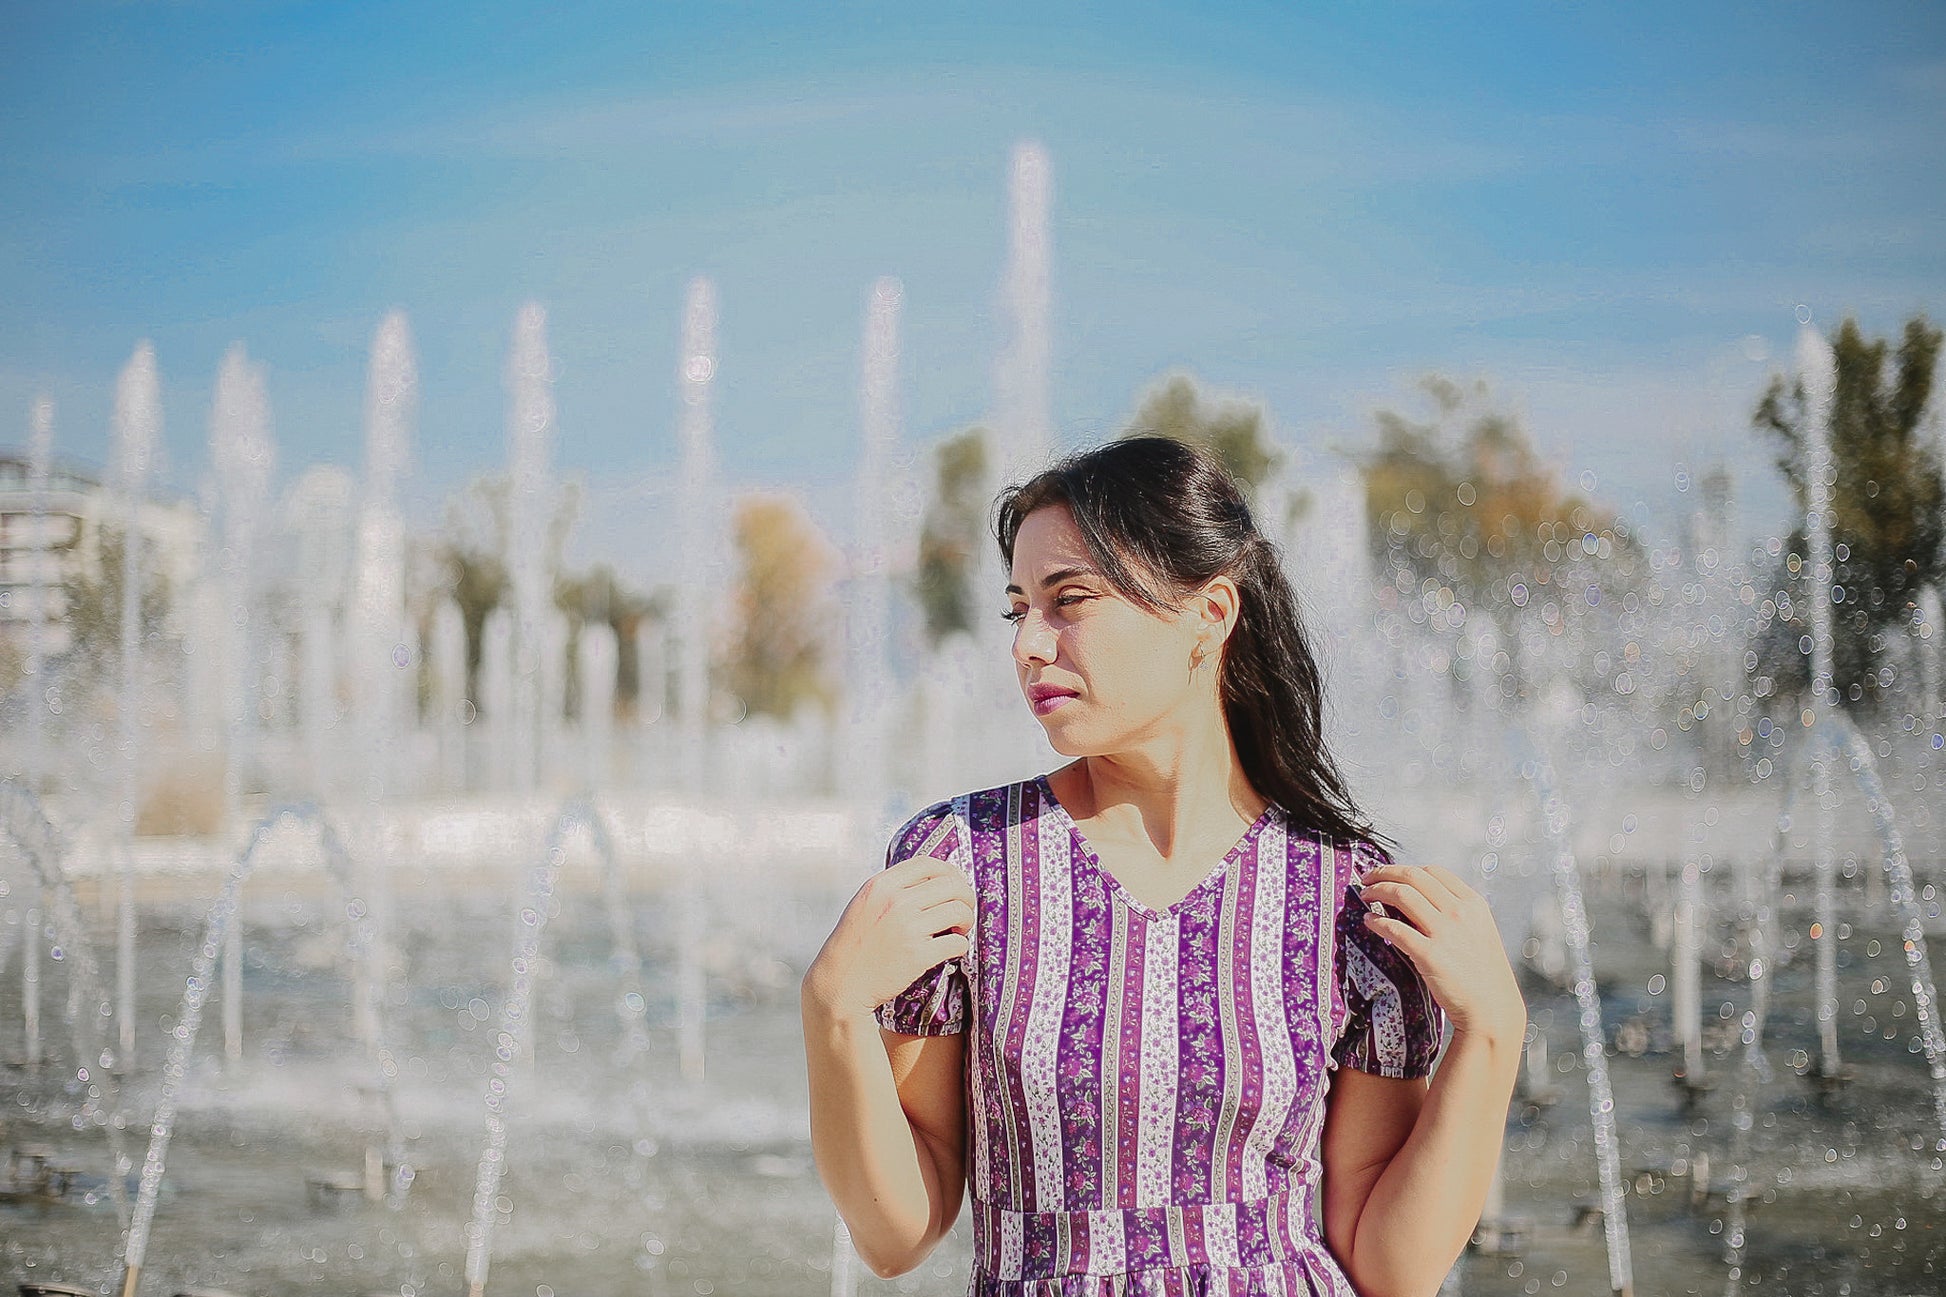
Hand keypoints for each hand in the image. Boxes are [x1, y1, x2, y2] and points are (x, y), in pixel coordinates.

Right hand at [802, 855, 974, 1021]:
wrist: (840, 983)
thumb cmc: (854, 946)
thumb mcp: (865, 904)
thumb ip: (893, 889)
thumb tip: (931, 880)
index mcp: (882, 885)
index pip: (928, 864)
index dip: (950, 872)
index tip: (956, 883)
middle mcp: (896, 901)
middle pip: (951, 885)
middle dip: (965, 898)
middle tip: (962, 911)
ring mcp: (908, 928)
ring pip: (959, 911)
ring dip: (966, 921)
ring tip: (958, 930)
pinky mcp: (918, 955)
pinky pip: (957, 942)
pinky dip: (960, 946)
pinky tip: (952, 949)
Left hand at [1356, 864, 1524, 1040]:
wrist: (1491, 1008)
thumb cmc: (1483, 973)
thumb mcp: (1478, 932)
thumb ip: (1455, 912)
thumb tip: (1417, 899)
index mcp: (1473, 904)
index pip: (1433, 871)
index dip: (1405, 869)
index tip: (1390, 874)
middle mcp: (1459, 912)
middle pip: (1413, 877)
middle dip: (1385, 873)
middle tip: (1367, 878)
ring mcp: (1445, 932)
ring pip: (1401, 895)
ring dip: (1377, 891)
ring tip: (1365, 895)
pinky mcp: (1429, 954)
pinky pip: (1394, 929)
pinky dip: (1377, 921)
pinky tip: (1369, 921)